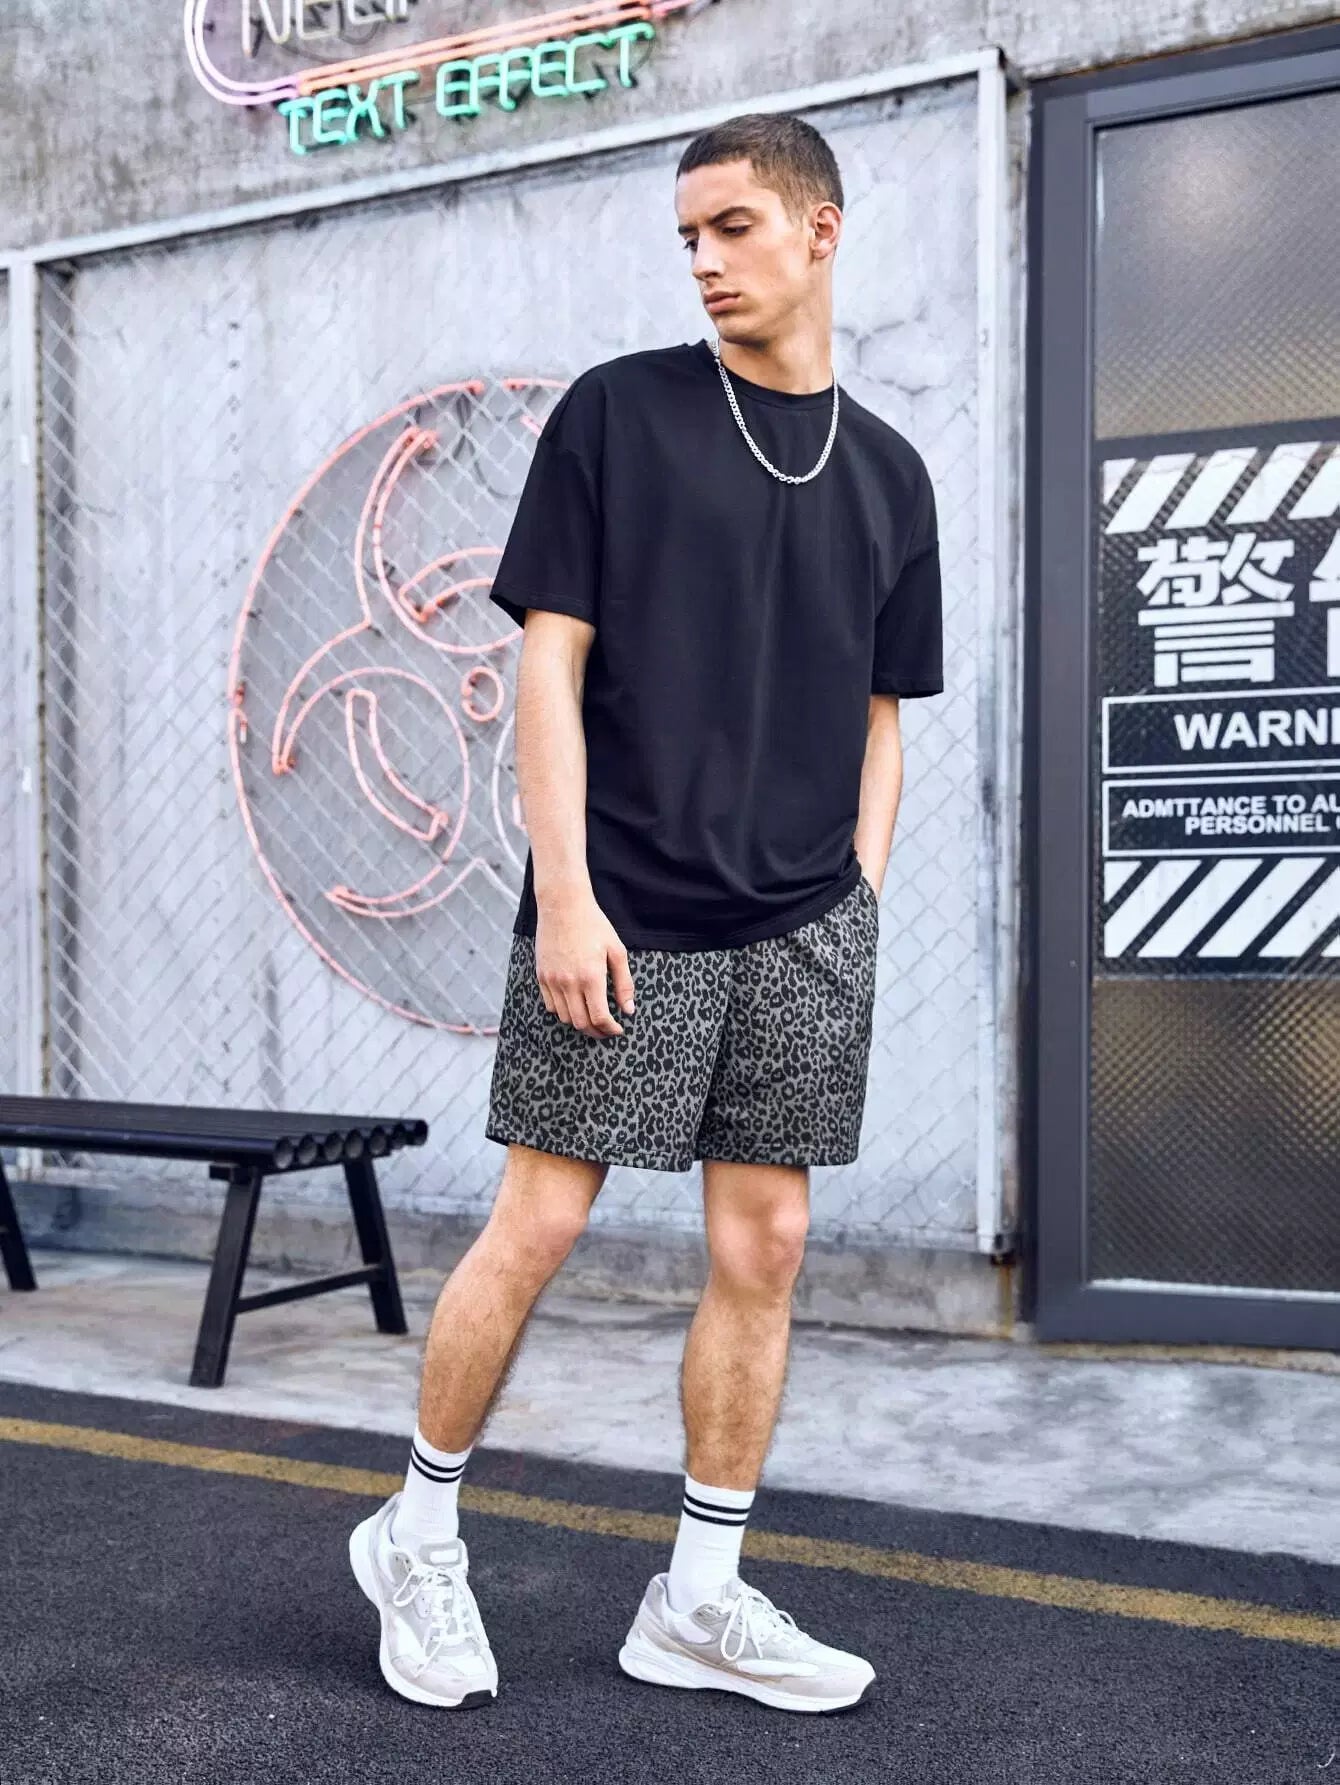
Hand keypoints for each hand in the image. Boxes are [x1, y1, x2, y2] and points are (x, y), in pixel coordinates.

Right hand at [535, 892, 635, 1036]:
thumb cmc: (594, 925)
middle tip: (606, 1029)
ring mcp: (552, 980)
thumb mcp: (616, 951)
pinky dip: (563, 1011)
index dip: (610, 1029)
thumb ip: (624, 983)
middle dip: (596, 1031)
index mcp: (591, 977)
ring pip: (565, 1017)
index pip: (600, 1017)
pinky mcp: (541, 976)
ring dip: (580, 1022)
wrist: (563, 906)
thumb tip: (628, 1009)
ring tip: (591, 1017)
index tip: (618, 1029)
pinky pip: (551, 1005)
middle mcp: (569, 982)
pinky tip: (574, 1005)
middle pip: (581, 1023)